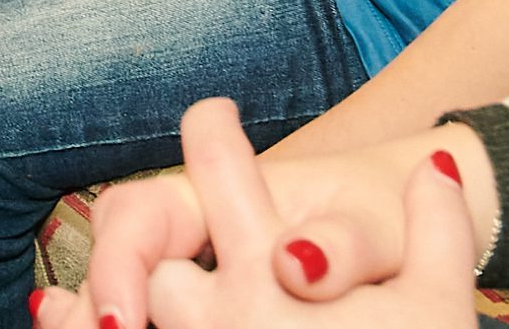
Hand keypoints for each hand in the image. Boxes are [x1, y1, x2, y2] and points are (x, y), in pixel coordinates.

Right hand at [36, 101, 481, 328]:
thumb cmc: (388, 216)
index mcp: (221, 193)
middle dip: (103, 303)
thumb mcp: (380, 229)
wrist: (404, 218)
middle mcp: (193, 232)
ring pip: (129, 298)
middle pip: (117, 260)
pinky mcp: (208, 304)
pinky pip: (156, 317)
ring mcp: (197, 274)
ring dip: (113, 320)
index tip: (131, 315)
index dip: (121, 259)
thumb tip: (293, 263)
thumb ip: (342, 241)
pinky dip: (143, 325)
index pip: (139, 214)